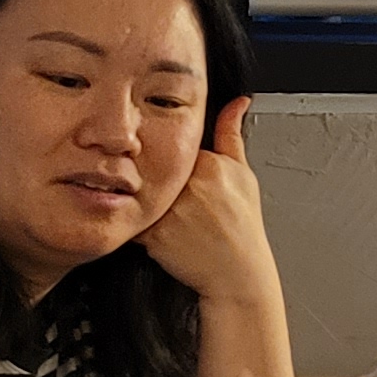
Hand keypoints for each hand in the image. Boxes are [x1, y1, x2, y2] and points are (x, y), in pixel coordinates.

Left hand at [140, 97, 279, 307]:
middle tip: (173, 197)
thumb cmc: (243, 227)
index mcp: (209, 164)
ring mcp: (170, 209)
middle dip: (153, 177)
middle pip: (153, 167)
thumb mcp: (244, 176)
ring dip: (140, 197)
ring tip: (164, 212)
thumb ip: (232, 134)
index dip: (168, 157)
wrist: (237, 273)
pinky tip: (153, 228)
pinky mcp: (154, 233)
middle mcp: (189, 184)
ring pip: (139, 190)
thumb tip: (238, 102)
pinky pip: (131, 217)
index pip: (172, 145)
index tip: (180, 175)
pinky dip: (135, 221)